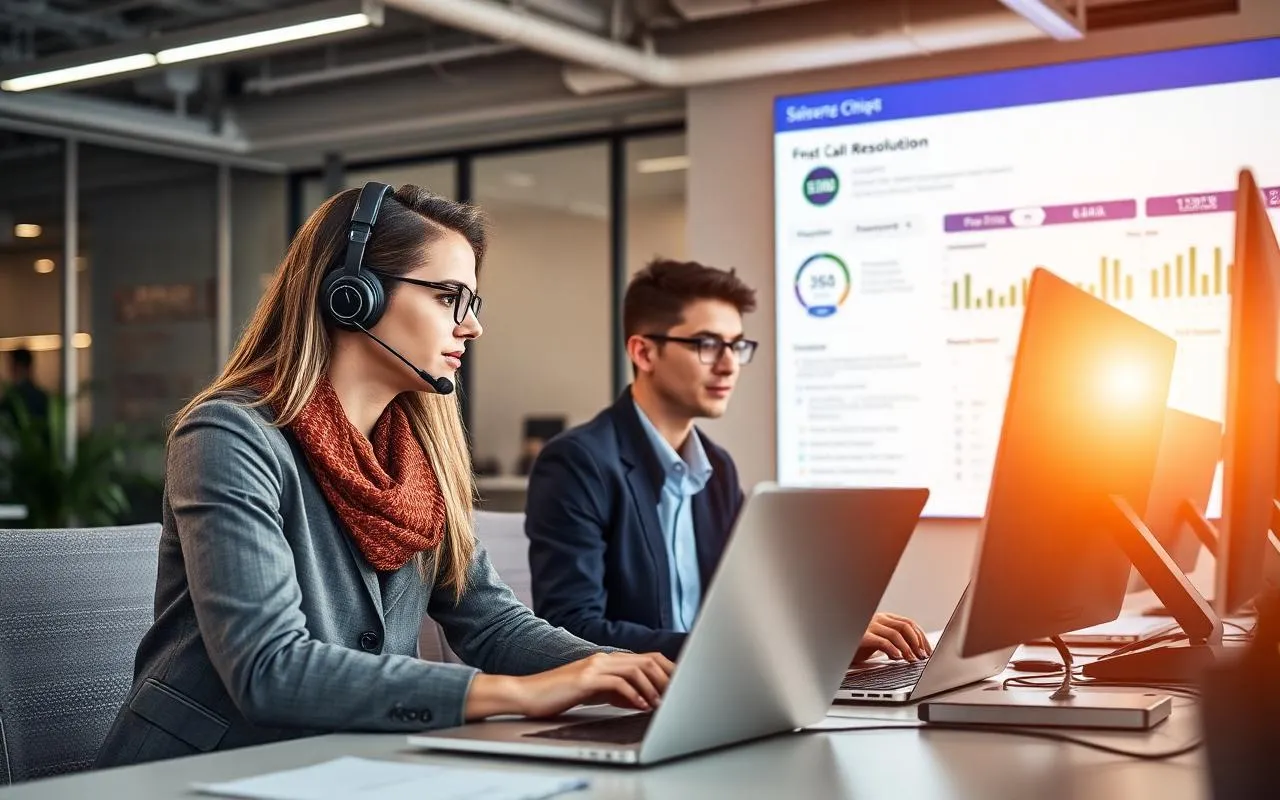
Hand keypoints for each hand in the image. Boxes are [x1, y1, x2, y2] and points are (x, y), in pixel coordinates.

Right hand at [464, 652, 674, 721]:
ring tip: (661, 703)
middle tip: (678, 694)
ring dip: (652, 687)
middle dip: (666, 677)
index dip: (666, 670)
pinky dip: (633, 694)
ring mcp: (594, 666)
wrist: (526, 694)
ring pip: (635, 669)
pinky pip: (617, 683)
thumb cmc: (556, 694)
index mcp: (606, 660)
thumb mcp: (592, 692)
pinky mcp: (585, 679)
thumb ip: (615, 692)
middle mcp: (603, 658)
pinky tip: (640, 705)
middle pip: (646, 660)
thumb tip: (640, 699)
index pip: (646, 658)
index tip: (679, 685)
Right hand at [852, 612, 930, 663]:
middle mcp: (879, 619)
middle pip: (906, 626)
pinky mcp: (863, 636)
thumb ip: (895, 643)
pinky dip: (893, 649)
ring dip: (908, 648)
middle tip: (922, 656)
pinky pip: (882, 641)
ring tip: (912, 660)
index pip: (909, 623)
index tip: (928, 651)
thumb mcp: (880, 642)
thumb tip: (916, 653)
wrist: (841, 647)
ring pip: (896, 633)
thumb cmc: (860, 646)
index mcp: (885, 618)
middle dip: (917, 642)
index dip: (921, 637)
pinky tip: (898, 657)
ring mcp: (871, 626)